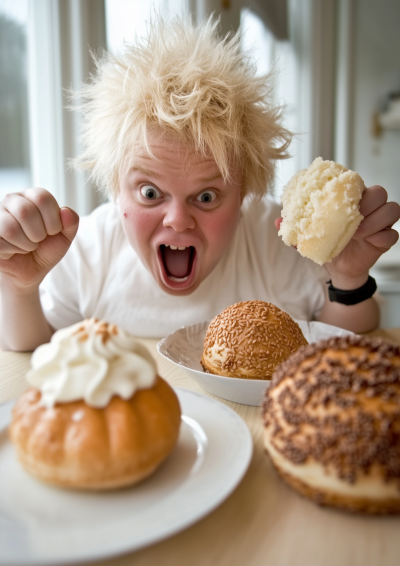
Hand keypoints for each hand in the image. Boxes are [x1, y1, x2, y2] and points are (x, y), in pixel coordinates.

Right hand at [0, 188, 78, 291]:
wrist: (30, 270)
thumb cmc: (45, 249)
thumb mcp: (64, 237)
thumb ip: (71, 223)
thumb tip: (65, 211)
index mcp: (32, 196)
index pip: (42, 198)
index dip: (52, 220)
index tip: (53, 231)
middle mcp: (12, 200)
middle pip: (25, 212)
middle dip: (39, 234)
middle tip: (38, 240)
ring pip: (11, 229)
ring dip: (26, 244)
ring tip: (27, 245)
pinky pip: (2, 241)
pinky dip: (14, 251)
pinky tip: (15, 249)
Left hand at [275, 185, 399, 288]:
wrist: (336, 269)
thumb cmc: (326, 245)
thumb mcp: (309, 236)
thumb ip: (296, 227)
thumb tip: (278, 221)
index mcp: (350, 200)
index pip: (358, 183)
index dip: (353, 187)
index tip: (338, 199)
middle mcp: (369, 207)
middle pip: (380, 192)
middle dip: (368, 202)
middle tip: (352, 217)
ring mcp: (380, 223)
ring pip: (392, 209)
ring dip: (376, 220)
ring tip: (358, 232)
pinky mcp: (385, 239)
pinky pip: (393, 233)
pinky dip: (381, 236)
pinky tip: (367, 242)